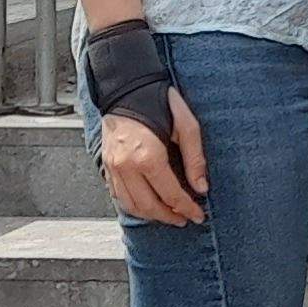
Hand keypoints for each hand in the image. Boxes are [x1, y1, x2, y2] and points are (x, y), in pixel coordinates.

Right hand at [103, 89, 207, 224]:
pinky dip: (133, 205)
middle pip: (149, 206)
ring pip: (131, 205)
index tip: (198, 215)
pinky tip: (147, 204)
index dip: (187, 208)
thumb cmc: (156, 101)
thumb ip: (195, 159)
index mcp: (147, 157)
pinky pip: (118, 196)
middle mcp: (126, 166)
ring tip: (169, 216)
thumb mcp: (186, 125)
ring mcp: (113, 167)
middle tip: (185, 219)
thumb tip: (201, 187)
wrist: (126, 87)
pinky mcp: (106, 165)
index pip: (171, 195)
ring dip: (151, 215)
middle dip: (169, 217)